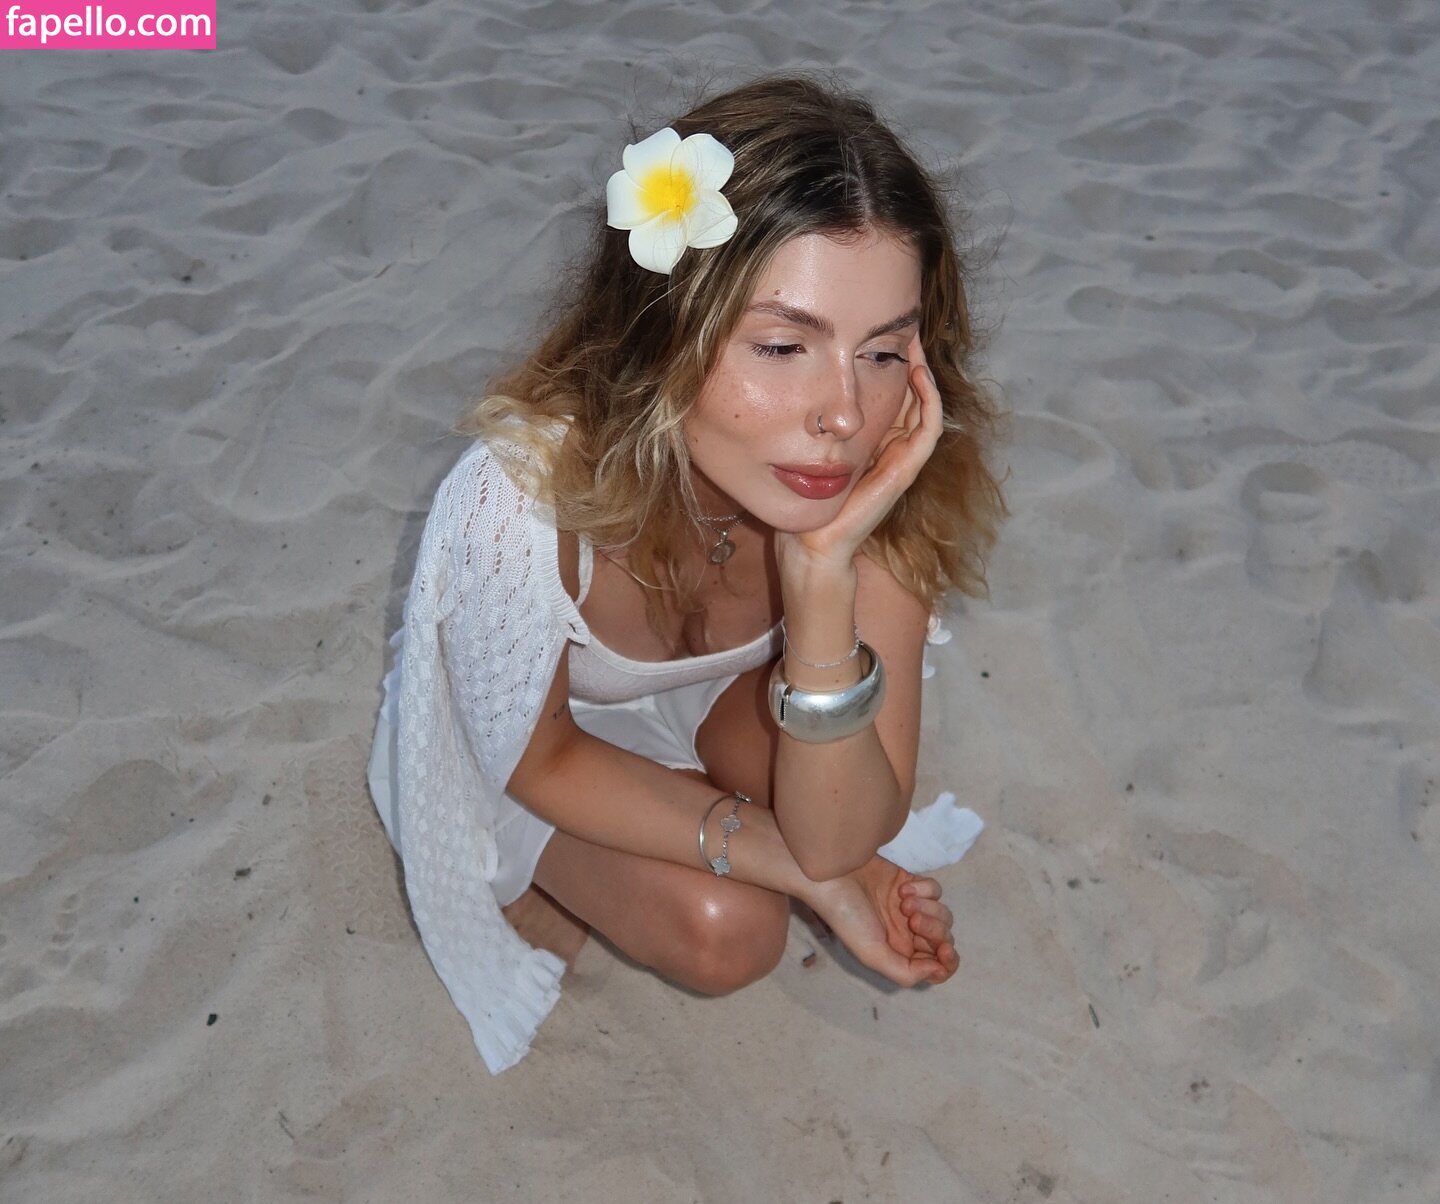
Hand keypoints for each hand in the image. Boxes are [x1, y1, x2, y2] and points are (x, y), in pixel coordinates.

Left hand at [777, 333, 944, 574]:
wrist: (812, 541)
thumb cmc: (806, 495)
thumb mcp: (811, 442)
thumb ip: (818, 418)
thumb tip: (808, 375)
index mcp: (875, 437)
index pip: (893, 390)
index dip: (892, 360)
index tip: (881, 329)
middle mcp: (893, 445)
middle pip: (913, 392)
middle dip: (911, 358)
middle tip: (905, 324)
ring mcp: (902, 458)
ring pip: (927, 406)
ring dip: (924, 372)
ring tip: (913, 342)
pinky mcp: (905, 471)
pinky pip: (929, 429)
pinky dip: (929, 401)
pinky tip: (917, 375)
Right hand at [804, 854, 958, 987]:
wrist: (833, 875)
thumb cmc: (847, 916)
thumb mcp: (872, 954)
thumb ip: (905, 972)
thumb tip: (937, 970)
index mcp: (899, 955)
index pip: (937, 968)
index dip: (947, 963)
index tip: (944, 951)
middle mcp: (907, 934)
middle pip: (943, 940)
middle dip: (934, 930)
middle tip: (912, 920)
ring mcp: (911, 908)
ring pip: (942, 914)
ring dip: (928, 908)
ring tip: (902, 901)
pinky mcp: (910, 883)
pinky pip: (934, 890)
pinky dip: (924, 889)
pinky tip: (902, 887)